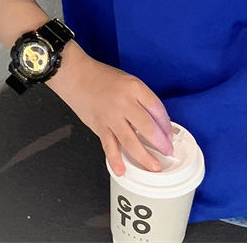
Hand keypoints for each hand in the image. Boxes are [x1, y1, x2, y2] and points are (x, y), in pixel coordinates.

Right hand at [47, 42, 173, 175]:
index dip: (166, 124)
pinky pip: (109, 146)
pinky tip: (121, 170)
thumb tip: (155, 121)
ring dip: (143, 156)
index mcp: (135, 88)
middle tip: (167, 151)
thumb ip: (141, 99)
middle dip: (160, 142)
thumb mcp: (129, 81)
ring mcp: (111, 116)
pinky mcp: (99, 126)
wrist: (77, 76)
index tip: (169, 134)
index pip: (157, 108)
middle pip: (147, 126)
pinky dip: (115, 159)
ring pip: (130, 140)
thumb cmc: (103, 78)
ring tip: (154, 166)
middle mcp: (124, 102)